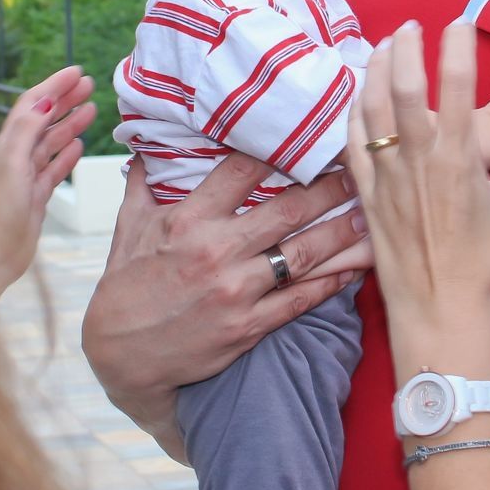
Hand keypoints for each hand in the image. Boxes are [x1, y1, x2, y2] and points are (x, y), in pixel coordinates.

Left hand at [0, 66, 95, 301]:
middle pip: (43, 120)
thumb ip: (26, 130)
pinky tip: (78, 146)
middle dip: (65, 100)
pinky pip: (54, 170)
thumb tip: (44, 99)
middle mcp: (15, 157)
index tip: (76, 72)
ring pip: (51, 143)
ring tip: (91, 109)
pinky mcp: (35, 198)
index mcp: (6, 146)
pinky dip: (66, 156)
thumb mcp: (10, 166)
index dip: (53, 86)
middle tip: (89, 84)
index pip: (32, 105)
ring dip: (70, 124)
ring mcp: (25, 178)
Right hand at [82, 152, 366, 462]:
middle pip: (286, 209)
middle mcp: (216, 252)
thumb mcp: (129, 229)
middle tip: (357, 167)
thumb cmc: (126, 285)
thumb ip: (143, 185)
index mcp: (188, 220)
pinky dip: (331, 283)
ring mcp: (236, 291)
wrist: (121, 356)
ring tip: (368, 213)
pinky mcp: (248, 326)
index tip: (306, 134)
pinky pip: (300, 300)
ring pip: (302, 254)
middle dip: (327, 186)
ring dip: (341, 232)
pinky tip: (354, 267)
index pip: (241, 170)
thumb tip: (146, 146)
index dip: (278, 148)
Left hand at [349, 23, 489, 343]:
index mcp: (459, 160)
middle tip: (411, 24)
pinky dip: (353, 112)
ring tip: (383, 45)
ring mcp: (387, 177)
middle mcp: (419, 161)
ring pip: (372, 109)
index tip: (462, 23)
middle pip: (404, 87)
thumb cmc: (483, 263)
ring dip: (375, 70)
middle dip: (406, 46)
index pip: (457, 85)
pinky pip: (352, 144)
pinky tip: (358, 95)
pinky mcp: (366, 196)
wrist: (440, 310)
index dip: (458, 46)